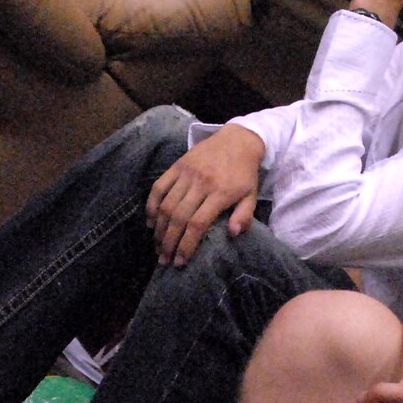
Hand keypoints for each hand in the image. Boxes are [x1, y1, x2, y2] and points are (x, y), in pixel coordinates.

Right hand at [146, 123, 263, 265]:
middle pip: (178, 217)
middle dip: (169, 242)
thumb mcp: (251, 195)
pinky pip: (158, 187)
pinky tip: (150, 222)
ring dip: (159, 229)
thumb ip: (244, 216)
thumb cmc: (244, 173)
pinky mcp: (177, 165)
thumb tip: (233, 234)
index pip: (197, 224)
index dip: (186, 245)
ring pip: (166, 204)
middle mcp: (200, 183)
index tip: (180, 262)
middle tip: (164, 260)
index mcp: (220, 193)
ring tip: (157, 246)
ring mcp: (186, 173)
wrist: (237, 140)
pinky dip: (151, 205)